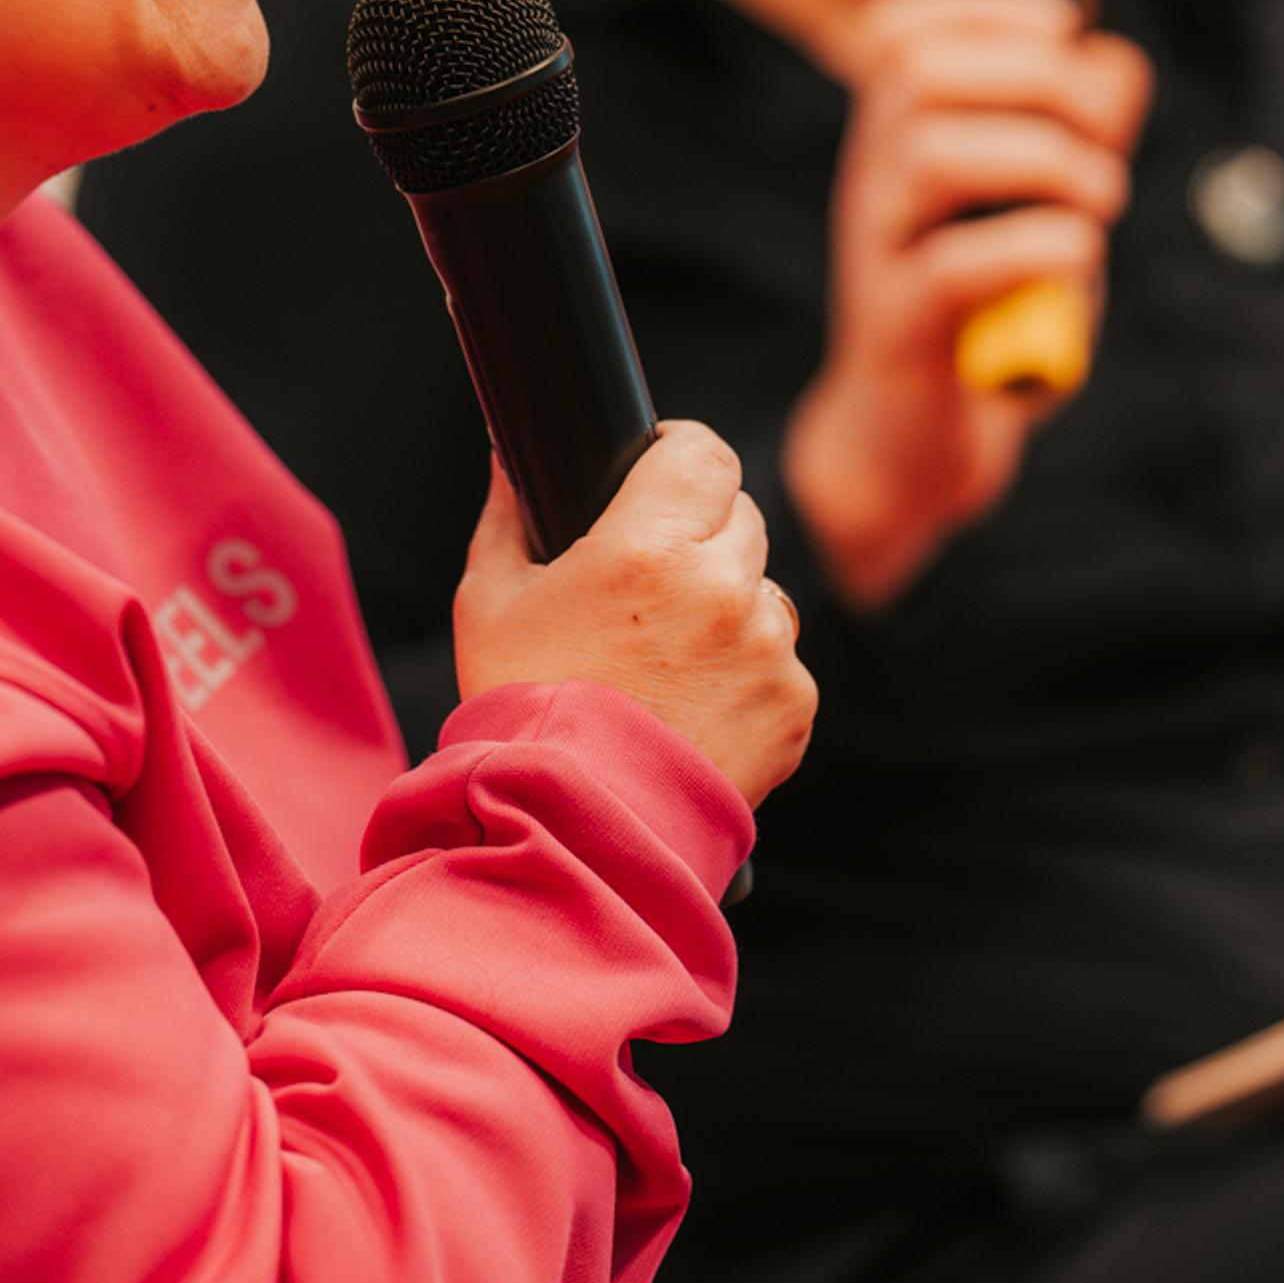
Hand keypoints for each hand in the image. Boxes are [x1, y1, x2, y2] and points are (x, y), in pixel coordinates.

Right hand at [452, 425, 817, 806]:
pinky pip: (781, 664)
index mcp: (649, 548)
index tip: (661, 471)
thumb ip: (508, 516)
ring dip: (730, 607)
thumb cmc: (523, 715)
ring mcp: (767, 651)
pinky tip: (693, 708)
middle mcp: (722, 590)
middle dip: (700, 535)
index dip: (680, 455)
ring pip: (764, 592)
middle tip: (651, 582)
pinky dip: (748, 676)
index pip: (704, 452)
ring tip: (668, 661)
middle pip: (738, 517)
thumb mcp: (490, 603)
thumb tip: (512, 462)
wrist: (572, 830)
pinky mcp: (792, 706)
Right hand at [784, 0, 1151, 611]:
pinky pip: (955, 267)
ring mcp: (878, 255)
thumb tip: (1114, 63)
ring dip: (1045, 160)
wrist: (910, 445)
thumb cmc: (981, 317)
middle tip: (1102, 133)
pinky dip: (1040, 246)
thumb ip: (1078, 132)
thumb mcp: (1039, 212)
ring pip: (931, 154)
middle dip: (1036, 77)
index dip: (982, 4)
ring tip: (1100, 197)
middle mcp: (873, 184)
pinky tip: (1078, 256)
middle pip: (919, 75)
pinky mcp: (900, 331)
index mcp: (896, 142)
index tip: (1063, 24)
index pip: (898, 32)